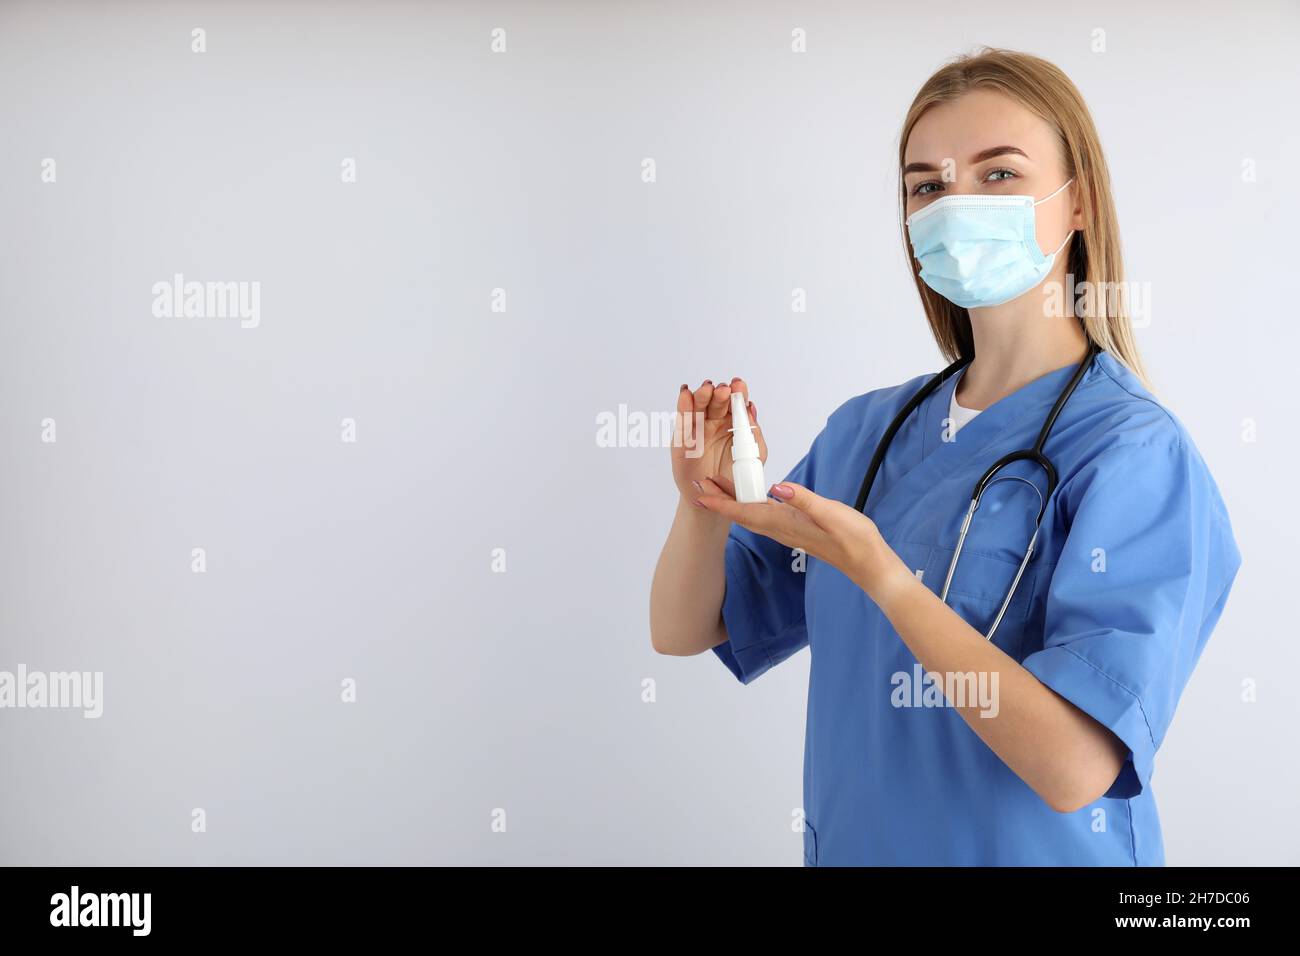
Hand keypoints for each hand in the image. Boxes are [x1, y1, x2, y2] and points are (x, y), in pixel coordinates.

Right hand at [670, 378, 765, 500]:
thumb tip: (751, 409)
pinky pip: (683, 420)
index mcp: (734, 422)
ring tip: (707, 390)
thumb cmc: (736, 476)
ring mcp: (698, 428)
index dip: (737, 392)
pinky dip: (683, 405)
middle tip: (724, 390)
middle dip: (720, 393)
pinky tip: (685, 394)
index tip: (739, 386)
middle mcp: (715, 421)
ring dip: (702, 395)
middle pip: (717, 401)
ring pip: (699, 406)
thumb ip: (754, 432)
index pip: (735, 402)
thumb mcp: (754, 454)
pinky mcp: (682, 438)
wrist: (717, 499)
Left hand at [694, 479, 912, 603]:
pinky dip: (750, 506)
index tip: (700, 495)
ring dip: (732, 504)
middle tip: (699, 486)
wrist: (868, 562)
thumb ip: (805, 500)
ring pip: (752, 516)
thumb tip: (778, 487)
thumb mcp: (832, 514)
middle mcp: (781, 529)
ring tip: (716, 489)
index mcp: (786, 523)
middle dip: (719, 502)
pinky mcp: (796, 529)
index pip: (746, 512)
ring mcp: (788, 530)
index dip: (721, 504)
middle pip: (742, 514)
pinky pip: (765, 516)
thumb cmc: (854, 539)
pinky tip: (750, 499)